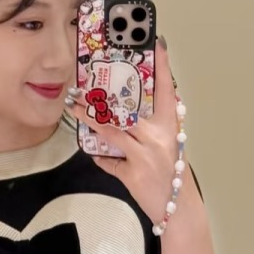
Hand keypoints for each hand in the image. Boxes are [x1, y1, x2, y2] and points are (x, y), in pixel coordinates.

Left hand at [73, 38, 184, 222]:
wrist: (178, 210)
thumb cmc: (171, 178)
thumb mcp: (167, 149)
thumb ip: (148, 132)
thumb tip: (125, 120)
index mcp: (170, 128)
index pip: (167, 92)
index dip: (163, 67)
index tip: (158, 44)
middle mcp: (159, 138)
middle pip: (126, 111)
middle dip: (101, 100)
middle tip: (82, 89)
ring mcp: (146, 156)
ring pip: (112, 131)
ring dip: (90, 120)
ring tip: (74, 109)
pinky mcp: (134, 173)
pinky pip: (110, 161)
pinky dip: (101, 158)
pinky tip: (93, 152)